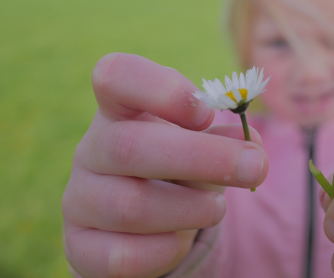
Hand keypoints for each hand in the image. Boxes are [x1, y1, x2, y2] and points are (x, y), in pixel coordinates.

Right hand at [62, 53, 268, 277]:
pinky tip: (181, 239)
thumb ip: (226, 140)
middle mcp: (93, 150)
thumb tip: (252, 146)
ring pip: (130, 206)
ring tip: (217, 208)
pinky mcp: (81, 247)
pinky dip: (165, 250)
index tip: (206, 113)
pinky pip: (122, 256)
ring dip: (190, 209)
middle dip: (201, 158)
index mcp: (120, 109)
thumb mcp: (202, 144)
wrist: (141, 221)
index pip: (117, 76)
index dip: (162, 89)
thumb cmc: (176, 167)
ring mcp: (80, 199)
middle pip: (128, 147)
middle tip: (254, 166)